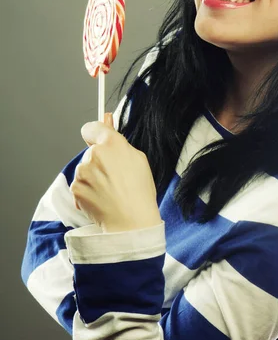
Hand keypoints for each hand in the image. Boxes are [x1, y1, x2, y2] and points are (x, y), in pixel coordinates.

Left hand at [70, 113, 161, 232]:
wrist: (131, 221)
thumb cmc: (139, 191)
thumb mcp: (138, 158)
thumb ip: (118, 140)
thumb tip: (107, 119)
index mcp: (111, 143)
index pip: (92, 127)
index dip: (96, 134)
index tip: (100, 140)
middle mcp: (94, 154)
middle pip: (91, 151)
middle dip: (99, 160)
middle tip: (116, 175)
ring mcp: (83, 172)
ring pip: (85, 168)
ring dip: (93, 176)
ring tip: (110, 189)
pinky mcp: (76, 188)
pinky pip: (80, 185)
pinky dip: (87, 191)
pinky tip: (102, 198)